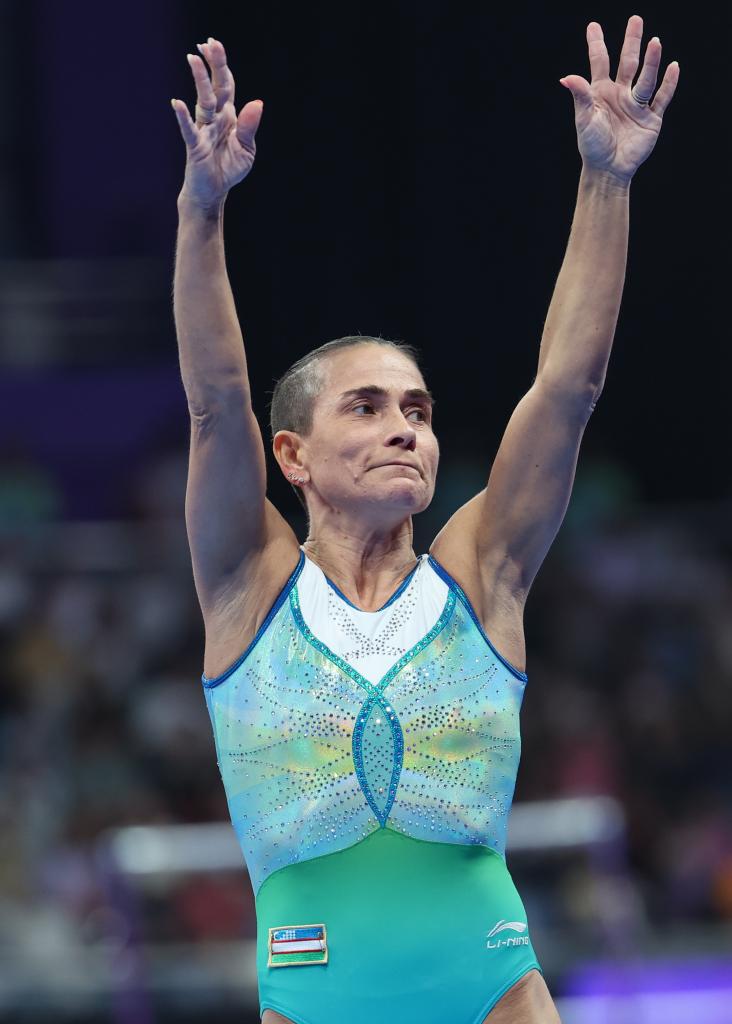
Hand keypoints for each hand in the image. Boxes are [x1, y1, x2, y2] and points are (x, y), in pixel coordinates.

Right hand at [171, 37, 262, 209]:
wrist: (213, 191)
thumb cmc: (228, 168)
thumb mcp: (246, 149)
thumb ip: (250, 127)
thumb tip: (257, 102)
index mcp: (228, 117)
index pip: (226, 86)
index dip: (222, 66)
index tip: (213, 44)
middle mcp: (214, 119)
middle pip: (214, 87)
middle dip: (212, 65)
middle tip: (207, 43)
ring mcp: (203, 130)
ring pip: (203, 102)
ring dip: (199, 81)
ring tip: (194, 59)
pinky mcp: (195, 146)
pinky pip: (189, 129)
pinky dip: (183, 117)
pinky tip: (177, 104)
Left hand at [559, 14, 678, 183]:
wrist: (608, 169)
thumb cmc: (592, 145)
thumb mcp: (584, 118)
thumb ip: (580, 95)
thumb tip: (566, 77)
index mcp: (601, 92)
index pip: (600, 62)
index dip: (596, 44)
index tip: (593, 26)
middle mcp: (620, 94)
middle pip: (628, 62)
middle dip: (631, 41)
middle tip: (635, 20)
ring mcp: (637, 105)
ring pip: (646, 78)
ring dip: (651, 61)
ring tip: (655, 42)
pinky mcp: (651, 118)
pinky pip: (662, 97)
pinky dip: (668, 83)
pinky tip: (673, 66)